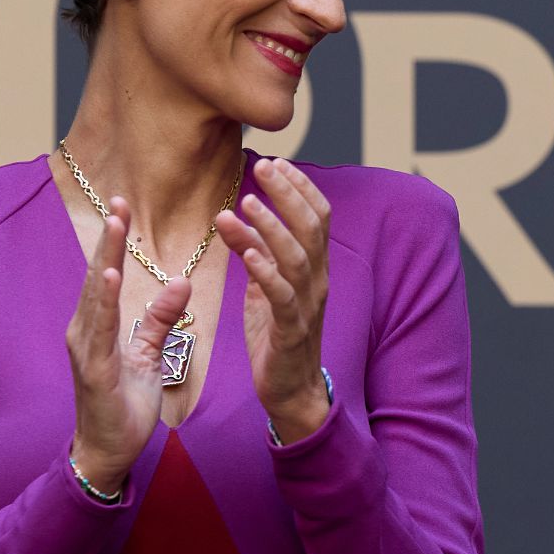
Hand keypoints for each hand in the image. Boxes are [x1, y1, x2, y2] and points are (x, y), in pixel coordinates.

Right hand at [66, 196, 191, 493]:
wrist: (110, 451)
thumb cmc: (125, 403)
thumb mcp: (151, 354)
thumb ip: (161, 319)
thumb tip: (180, 282)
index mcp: (99, 325)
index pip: (109, 273)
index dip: (115, 241)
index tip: (124, 206)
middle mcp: (86, 330)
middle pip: (99, 275)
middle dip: (109, 237)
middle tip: (119, 199)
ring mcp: (85, 348)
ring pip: (96, 295)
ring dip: (105, 258)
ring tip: (115, 224)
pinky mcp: (92, 369)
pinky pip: (100, 330)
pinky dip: (104, 301)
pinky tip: (110, 277)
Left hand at [214, 158, 330, 442]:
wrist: (291, 391)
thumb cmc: (277, 338)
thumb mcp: (263, 289)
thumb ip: (255, 255)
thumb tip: (236, 219)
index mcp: (315, 269)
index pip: (317, 217)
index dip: (300, 187)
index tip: (277, 162)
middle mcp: (318, 282)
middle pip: (311, 228)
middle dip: (288, 194)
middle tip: (264, 166)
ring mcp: (307, 306)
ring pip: (297, 257)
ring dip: (272, 226)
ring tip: (247, 201)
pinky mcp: (291, 331)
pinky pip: (282, 296)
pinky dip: (265, 271)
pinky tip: (247, 253)